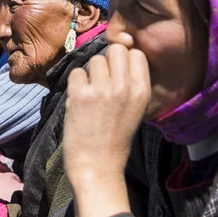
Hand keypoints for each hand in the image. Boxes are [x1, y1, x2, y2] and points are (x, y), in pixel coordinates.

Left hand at [63, 44, 150, 216]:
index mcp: (142, 91)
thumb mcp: (135, 109)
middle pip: (116, 49)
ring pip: (95, 59)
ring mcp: (102, 89)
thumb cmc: (115, 139)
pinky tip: (79, 100)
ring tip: (90, 93)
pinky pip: (76, 72)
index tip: (117, 73)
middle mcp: (124, 87)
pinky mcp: (80, 95)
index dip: (124, 59)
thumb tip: (117, 54)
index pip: (136, 53)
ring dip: (90, 73)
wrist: (98, 167)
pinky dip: (75, 83)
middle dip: (107, 61)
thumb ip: (129, 83)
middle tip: (102, 80)